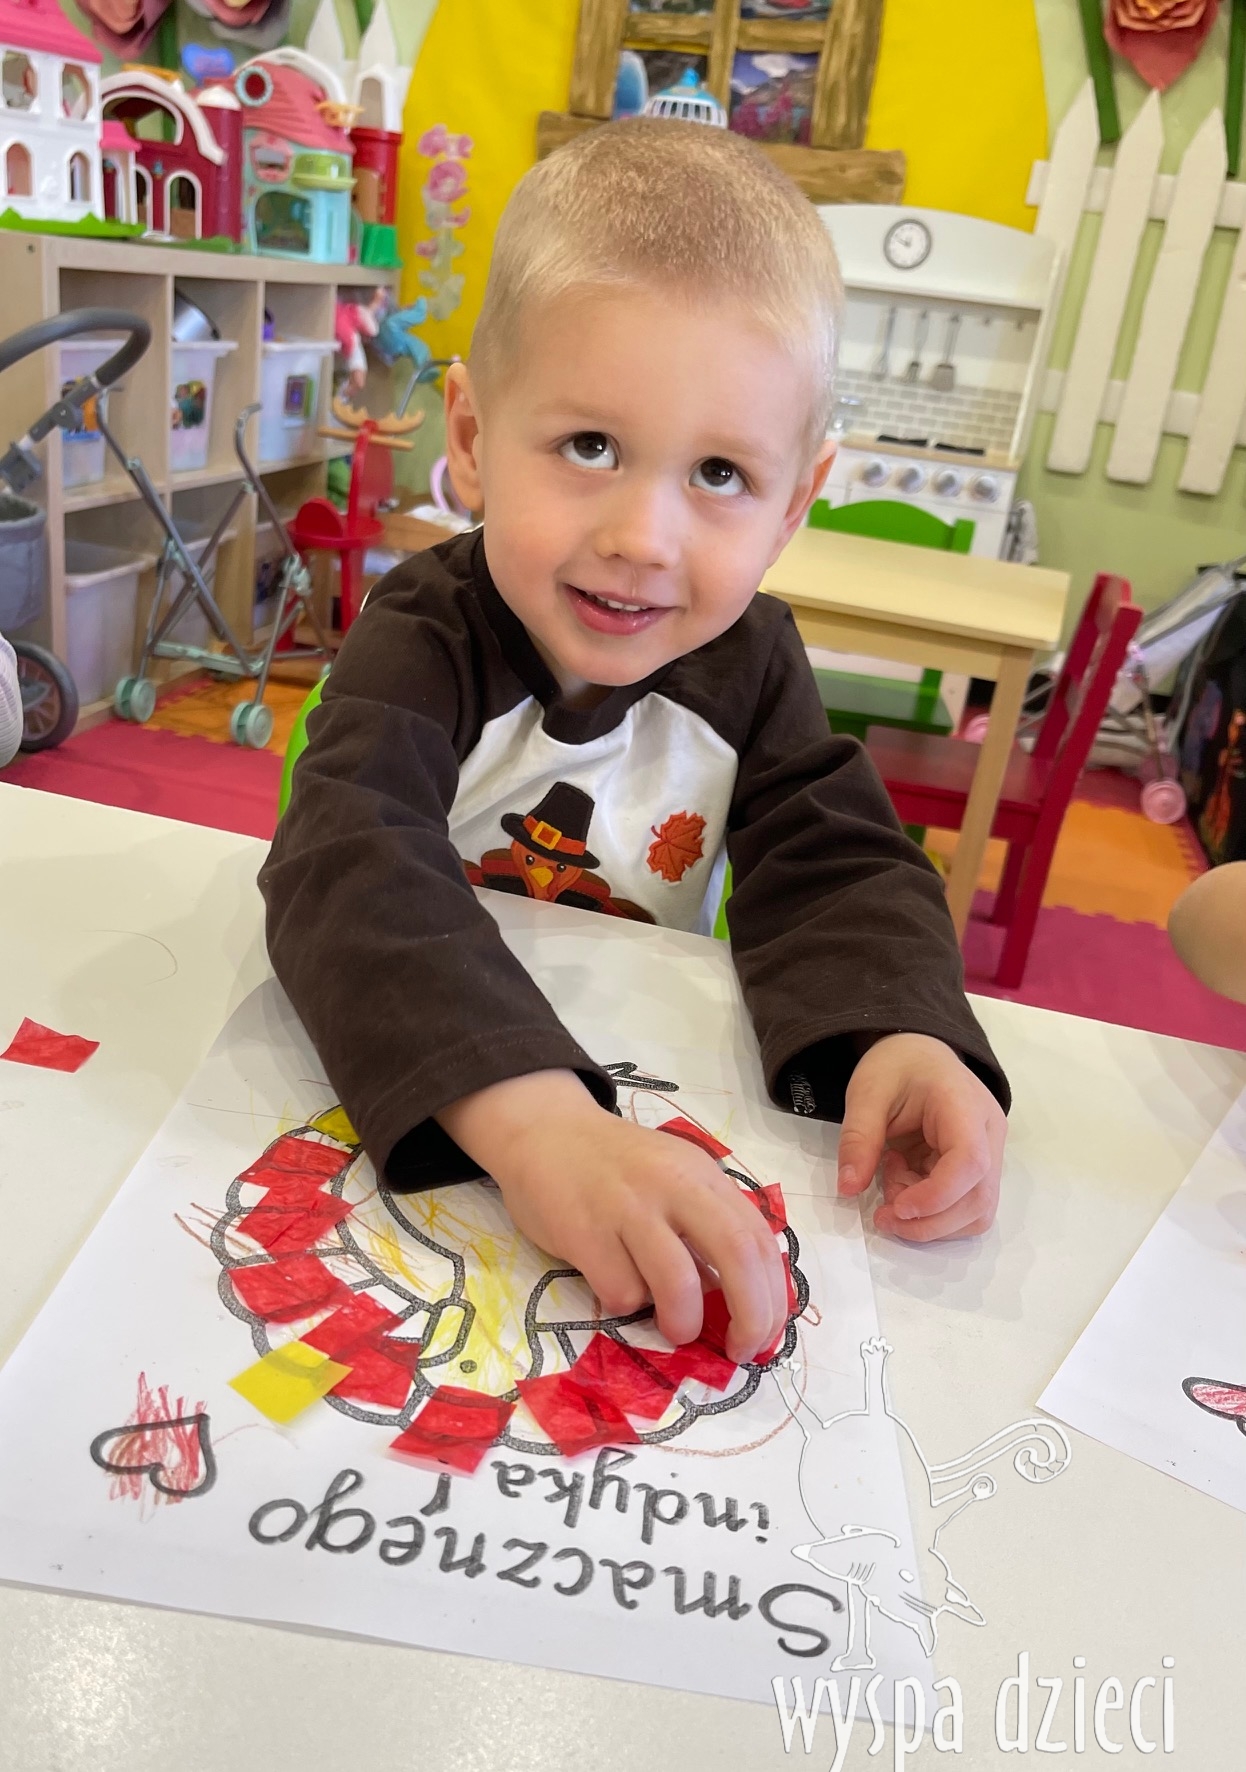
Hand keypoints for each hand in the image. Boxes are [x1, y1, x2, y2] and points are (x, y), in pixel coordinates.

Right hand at [436, 1070, 787, 1362]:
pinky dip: (627, 1305)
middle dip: (751, 1315)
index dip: (773, 1296)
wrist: (544, 1131)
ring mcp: (627, 1208)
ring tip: (676, 1328)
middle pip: (736, 1254)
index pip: (757, 1238)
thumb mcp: (673, 1177)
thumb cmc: (614, 1166)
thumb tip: (737, 1296)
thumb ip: (705, 1224)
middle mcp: (672, 1185)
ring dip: (685, 1323)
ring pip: (679, 1284)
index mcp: (702, 1175)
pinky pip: (621, 1292)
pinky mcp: (584, 1232)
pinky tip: (615, 1284)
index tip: (765, 1334)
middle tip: (741, 1352)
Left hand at [837, 1034, 1004, 1241]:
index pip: (970, 1162)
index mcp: (965, 1105)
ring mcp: (990, 1154)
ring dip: (931, 1221)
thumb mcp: (866, 1094)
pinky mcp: (978, 1171)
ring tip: (894, 1188)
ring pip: (976, 1212)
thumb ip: (858, 1139)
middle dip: (929, 1220)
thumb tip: (848, 1188)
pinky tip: (906, 1185)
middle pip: (979, 1198)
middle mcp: (989, 1133)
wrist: (920, 1055)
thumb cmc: (898, 1067)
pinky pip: (965, 1207)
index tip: (897, 1207)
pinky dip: (933, 1213)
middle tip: (884, 1213)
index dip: (936, 1196)